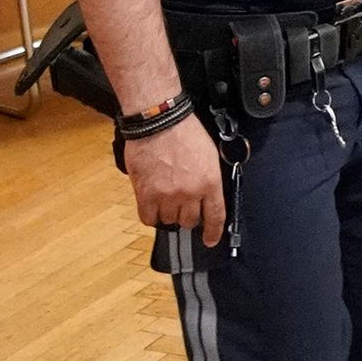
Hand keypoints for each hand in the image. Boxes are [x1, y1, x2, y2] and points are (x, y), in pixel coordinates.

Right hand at [124, 113, 224, 242]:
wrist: (158, 120)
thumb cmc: (185, 131)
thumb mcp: (210, 153)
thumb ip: (210, 178)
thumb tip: (209, 196)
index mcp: (210, 182)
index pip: (215, 216)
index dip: (213, 232)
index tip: (210, 240)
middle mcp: (190, 193)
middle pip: (189, 221)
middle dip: (187, 216)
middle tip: (181, 205)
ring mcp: (167, 195)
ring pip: (169, 220)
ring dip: (168, 213)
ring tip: (165, 199)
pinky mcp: (146, 193)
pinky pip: (148, 218)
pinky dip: (151, 215)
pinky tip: (151, 206)